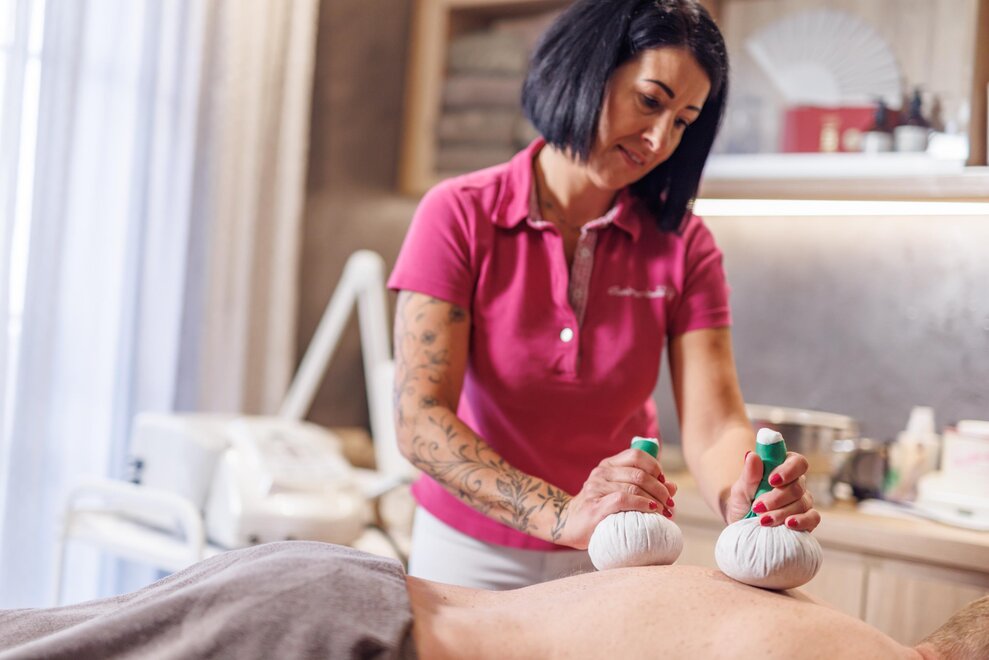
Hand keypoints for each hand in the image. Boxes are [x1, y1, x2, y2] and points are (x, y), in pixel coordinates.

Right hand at [557, 447, 677, 548]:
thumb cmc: (599, 509)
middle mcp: (601, 473)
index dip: (655, 467)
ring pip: (634, 487)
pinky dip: (642, 504)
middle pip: (639, 474)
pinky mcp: (595, 506)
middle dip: (660, 489)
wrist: (569, 524)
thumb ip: (645, 487)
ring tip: (665, 512)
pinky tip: (651, 511)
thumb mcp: (620, 493)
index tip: (664, 482)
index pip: (636, 455)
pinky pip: (623, 500)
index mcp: (608, 465)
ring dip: (655, 500)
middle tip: (670, 504)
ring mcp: (596, 488)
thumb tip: (672, 487)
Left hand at [724, 450, 820, 530]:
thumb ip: (749, 474)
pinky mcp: (807, 519)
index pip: (797, 462)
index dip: (788, 470)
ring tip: (763, 520)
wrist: (742, 525)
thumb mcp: (741, 489)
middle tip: (758, 506)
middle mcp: (796, 483)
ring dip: (782, 512)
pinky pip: (813, 518)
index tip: (772, 480)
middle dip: (777, 498)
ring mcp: (803, 501)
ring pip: (802, 503)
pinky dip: (802, 521)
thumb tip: (752, 456)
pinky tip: (788, 524)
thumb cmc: (744, 502)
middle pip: (798, 486)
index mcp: (782, 468)